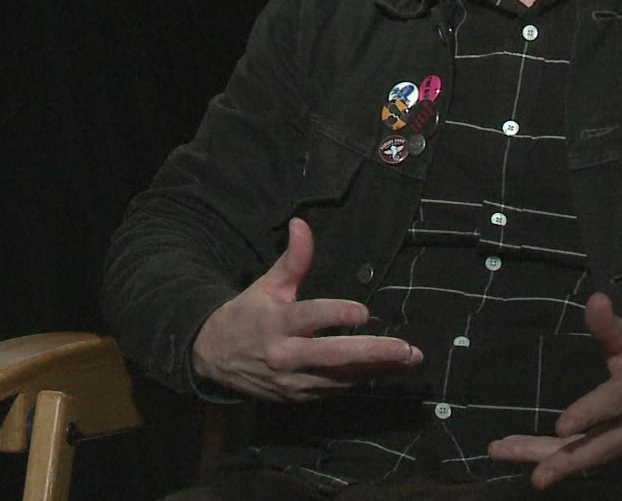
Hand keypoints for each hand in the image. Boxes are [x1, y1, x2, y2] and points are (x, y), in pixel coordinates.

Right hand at [191, 218, 421, 400]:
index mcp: (275, 322)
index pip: (309, 317)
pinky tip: (386, 370)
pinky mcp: (299, 397)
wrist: (213, 359)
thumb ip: (293, 260)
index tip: (364, 311)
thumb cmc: (246, 315)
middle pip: (332, 356)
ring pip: (341, 378)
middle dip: (372, 353)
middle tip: (405, 349)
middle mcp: (285, 354)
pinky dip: (362, 379)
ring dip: (377, 369)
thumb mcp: (267, 285)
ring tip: (408, 360)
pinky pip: (336, 389)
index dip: (336, 315)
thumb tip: (302, 224)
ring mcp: (293, 380)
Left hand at [487, 292, 621, 488]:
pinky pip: (596, 458)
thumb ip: (609, 324)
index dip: (588, 414)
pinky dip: (567, 463)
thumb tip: (595, 300)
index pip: (611, 404)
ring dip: (560, 466)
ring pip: (594, 457)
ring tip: (532, 477)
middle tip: (538, 477)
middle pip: (600, 446)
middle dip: (568, 462)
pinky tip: (537, 463)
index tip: (561, 426)